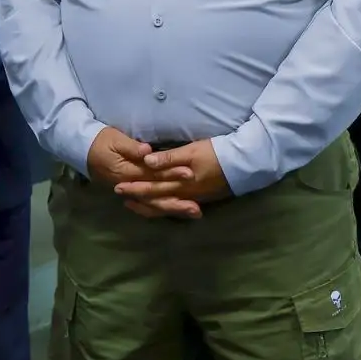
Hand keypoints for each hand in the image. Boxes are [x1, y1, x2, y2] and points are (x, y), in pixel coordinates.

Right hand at [86, 128, 200, 219]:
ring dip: (174, 208)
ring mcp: (131, 192)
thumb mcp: (115, 139)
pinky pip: (148, 205)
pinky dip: (162, 209)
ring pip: (154, 204)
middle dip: (177, 200)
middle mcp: (130, 186)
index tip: (190, 173)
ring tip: (194, 212)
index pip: (153, 174)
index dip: (171, 174)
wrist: (83, 150)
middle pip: (156, 195)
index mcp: (127, 172)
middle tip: (197, 206)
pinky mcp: (133, 192)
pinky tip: (178, 211)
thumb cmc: (102, 141)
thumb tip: (147, 151)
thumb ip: (132, 147)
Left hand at [111, 140, 229, 218]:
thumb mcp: (191, 151)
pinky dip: (162, 208)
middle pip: (155, 198)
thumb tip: (146, 162)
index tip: (119, 186)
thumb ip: (168, 158)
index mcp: (179, 181)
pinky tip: (157, 207)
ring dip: (147, 205)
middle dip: (137, 197)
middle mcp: (183, 194)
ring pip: (164, 206)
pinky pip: (175, 207)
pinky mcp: (199, 198)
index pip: (152, 186)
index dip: (135, 186)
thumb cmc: (214, 153)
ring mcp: (191, 198)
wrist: (241, 164)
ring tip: (132, 204)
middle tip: (119, 195)